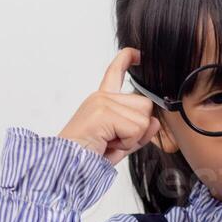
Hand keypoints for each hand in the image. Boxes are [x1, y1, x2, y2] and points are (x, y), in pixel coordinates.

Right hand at [57, 47, 159, 165]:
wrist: (66, 168)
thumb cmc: (88, 157)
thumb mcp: (120, 144)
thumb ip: (139, 132)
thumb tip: (155, 122)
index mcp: (101, 102)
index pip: (115, 73)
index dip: (126, 60)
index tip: (137, 53)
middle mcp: (101, 97)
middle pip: (145, 105)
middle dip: (138, 128)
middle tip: (114, 141)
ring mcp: (102, 102)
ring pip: (144, 118)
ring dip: (131, 138)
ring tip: (108, 143)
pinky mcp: (103, 112)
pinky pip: (136, 129)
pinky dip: (126, 143)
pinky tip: (107, 144)